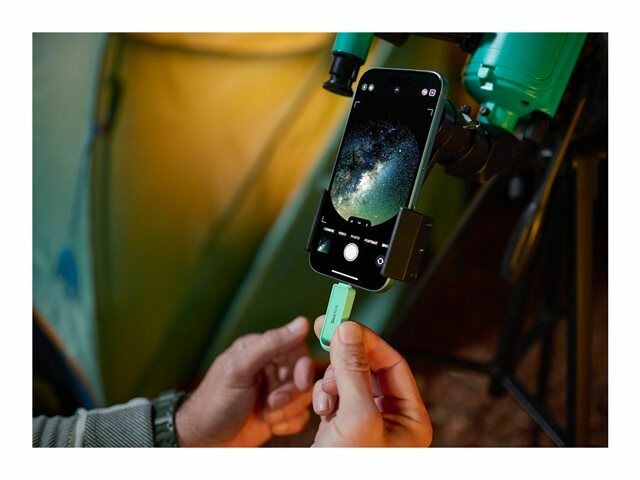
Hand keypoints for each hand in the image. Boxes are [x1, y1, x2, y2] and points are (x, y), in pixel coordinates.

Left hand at [175, 316, 313, 446]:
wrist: (203, 442)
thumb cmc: (215, 402)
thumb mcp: (240, 369)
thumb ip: (271, 344)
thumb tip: (303, 322)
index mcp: (260, 350)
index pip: (297, 348)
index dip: (302, 367)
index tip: (300, 382)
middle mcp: (270, 369)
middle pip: (303, 375)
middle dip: (291, 394)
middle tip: (271, 404)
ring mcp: (275, 392)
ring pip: (304, 397)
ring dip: (287, 410)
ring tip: (265, 416)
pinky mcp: (279, 413)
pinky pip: (300, 416)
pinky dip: (288, 423)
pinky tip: (270, 425)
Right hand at [311, 316, 431, 446]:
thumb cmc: (350, 471)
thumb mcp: (356, 417)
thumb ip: (353, 371)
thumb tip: (348, 331)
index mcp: (409, 419)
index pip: (394, 363)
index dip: (368, 341)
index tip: (344, 323)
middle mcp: (390, 419)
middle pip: (368, 368)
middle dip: (345, 360)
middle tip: (327, 335)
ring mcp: (365, 424)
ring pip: (348, 380)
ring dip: (331, 381)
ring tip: (326, 395)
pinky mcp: (342, 428)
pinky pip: (334, 397)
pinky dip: (323, 397)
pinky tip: (322, 410)